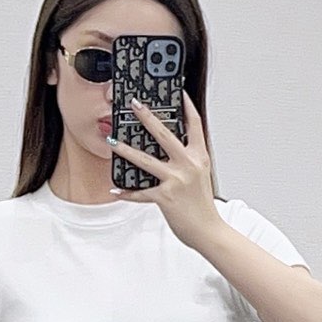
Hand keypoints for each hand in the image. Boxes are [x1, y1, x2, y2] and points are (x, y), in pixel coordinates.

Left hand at [112, 90, 217, 250]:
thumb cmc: (202, 204)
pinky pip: (141, 192)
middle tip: (134, 104)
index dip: (186, 105)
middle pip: (164, 134)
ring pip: (145, 160)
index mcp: (199, 156)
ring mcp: (176, 180)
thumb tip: (169, 148)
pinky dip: (127, 193)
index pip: (194, 124)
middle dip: (147, 117)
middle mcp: (188, 164)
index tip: (177, 91)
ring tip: (112, 141)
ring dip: (126, 150)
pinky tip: (116, 190)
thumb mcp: (201, 175)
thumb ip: (188, 159)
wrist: (209, 230)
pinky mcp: (165, 197)